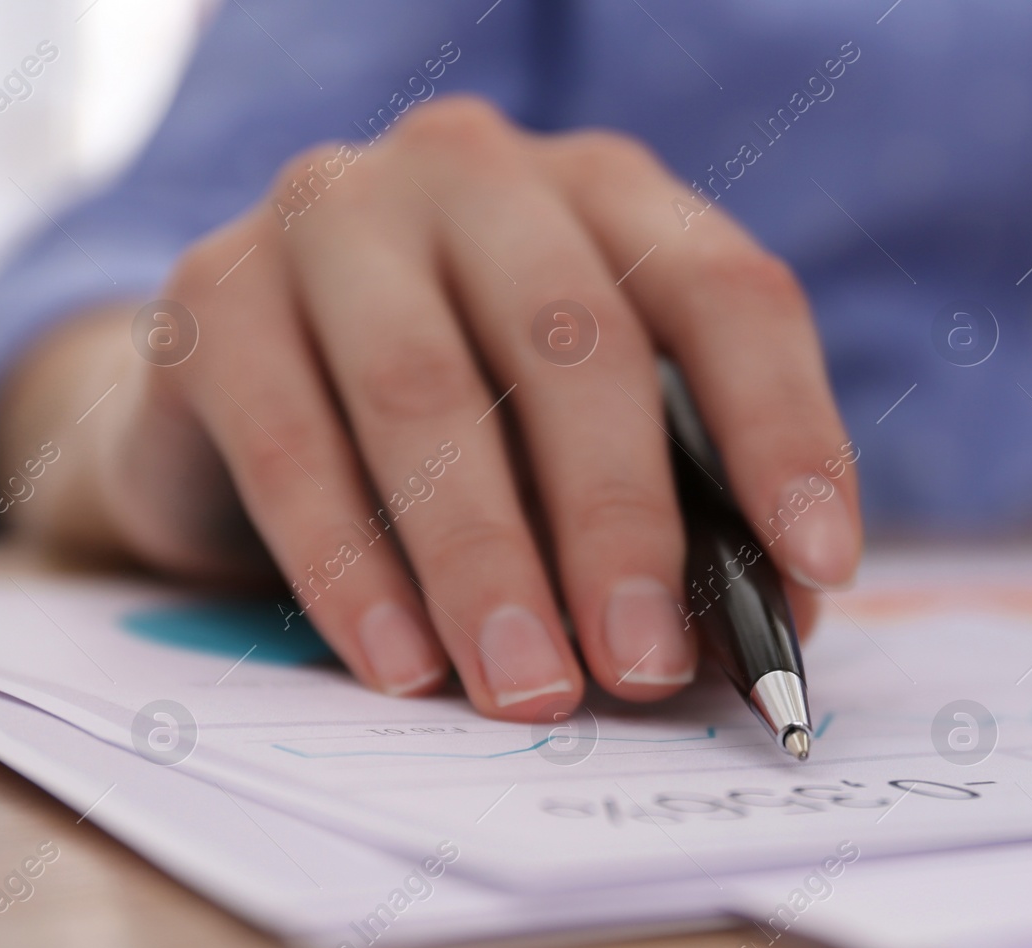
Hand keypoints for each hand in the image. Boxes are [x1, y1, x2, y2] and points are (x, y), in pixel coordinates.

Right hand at [0, 97, 860, 718]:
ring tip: (529, 688)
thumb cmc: (470, 421)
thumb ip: (679, 509)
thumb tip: (768, 628)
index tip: (816, 567)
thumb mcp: (586, 442)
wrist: (255, 388)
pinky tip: (401, 664)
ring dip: (488, 562)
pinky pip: (291, 440)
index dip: (783, 430)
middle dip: (620, 522)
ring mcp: (338, 217)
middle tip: (645, 668)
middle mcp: (479, 175)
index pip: (727, 292)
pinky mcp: (216, 294)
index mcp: (609, 197)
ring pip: (426, 392)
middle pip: (577, 340)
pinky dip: (352, 568)